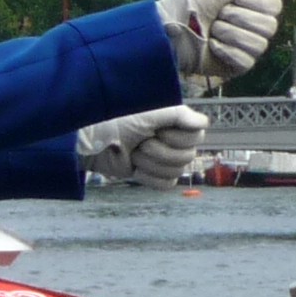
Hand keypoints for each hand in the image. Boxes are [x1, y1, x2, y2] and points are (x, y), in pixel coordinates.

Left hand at [75, 103, 207, 188]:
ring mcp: (162, 159)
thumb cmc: (117, 120)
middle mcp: (174, 140)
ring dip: (152, 163)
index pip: (198, 134)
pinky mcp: (151, 174)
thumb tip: (203, 124)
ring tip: (134, 154)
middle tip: (141, 143)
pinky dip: (150, 178)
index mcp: (176, 123)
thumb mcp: (148, 112)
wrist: (92, 142)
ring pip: (177, 171)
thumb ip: (179, 115)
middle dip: (161, 151)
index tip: (158, 130)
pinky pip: (167, 184)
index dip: (179, 136)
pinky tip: (136, 169)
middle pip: (188, 156)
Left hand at [155, 0, 287, 84]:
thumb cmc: (191, 2)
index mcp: (253, 6)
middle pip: (270, 24)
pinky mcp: (236, 66)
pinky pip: (247, 59)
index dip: (253, 0)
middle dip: (239, 17)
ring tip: (212, 30)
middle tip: (218, 15)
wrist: (169, 27)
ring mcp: (246, 47)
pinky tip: (212, 46)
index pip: (275, 4)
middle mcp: (253, 26)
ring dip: (231, 33)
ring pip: (260, 43)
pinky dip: (227, 50)